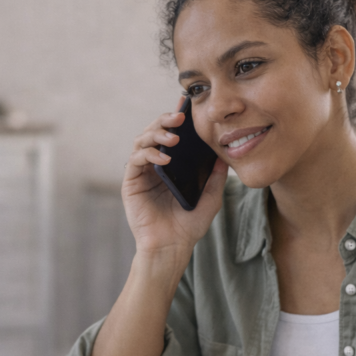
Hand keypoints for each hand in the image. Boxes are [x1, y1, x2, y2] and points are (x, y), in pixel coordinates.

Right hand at [123, 97, 227, 254]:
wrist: (172, 248)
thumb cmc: (189, 226)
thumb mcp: (210, 197)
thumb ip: (215, 176)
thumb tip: (224, 153)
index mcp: (172, 166)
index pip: (171, 135)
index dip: (175, 120)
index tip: (187, 108)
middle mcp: (154, 165)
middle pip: (153, 132)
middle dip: (165, 120)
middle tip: (179, 117)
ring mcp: (141, 173)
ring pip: (141, 140)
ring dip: (156, 133)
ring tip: (173, 138)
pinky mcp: (131, 183)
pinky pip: (135, 160)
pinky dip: (149, 154)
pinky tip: (164, 158)